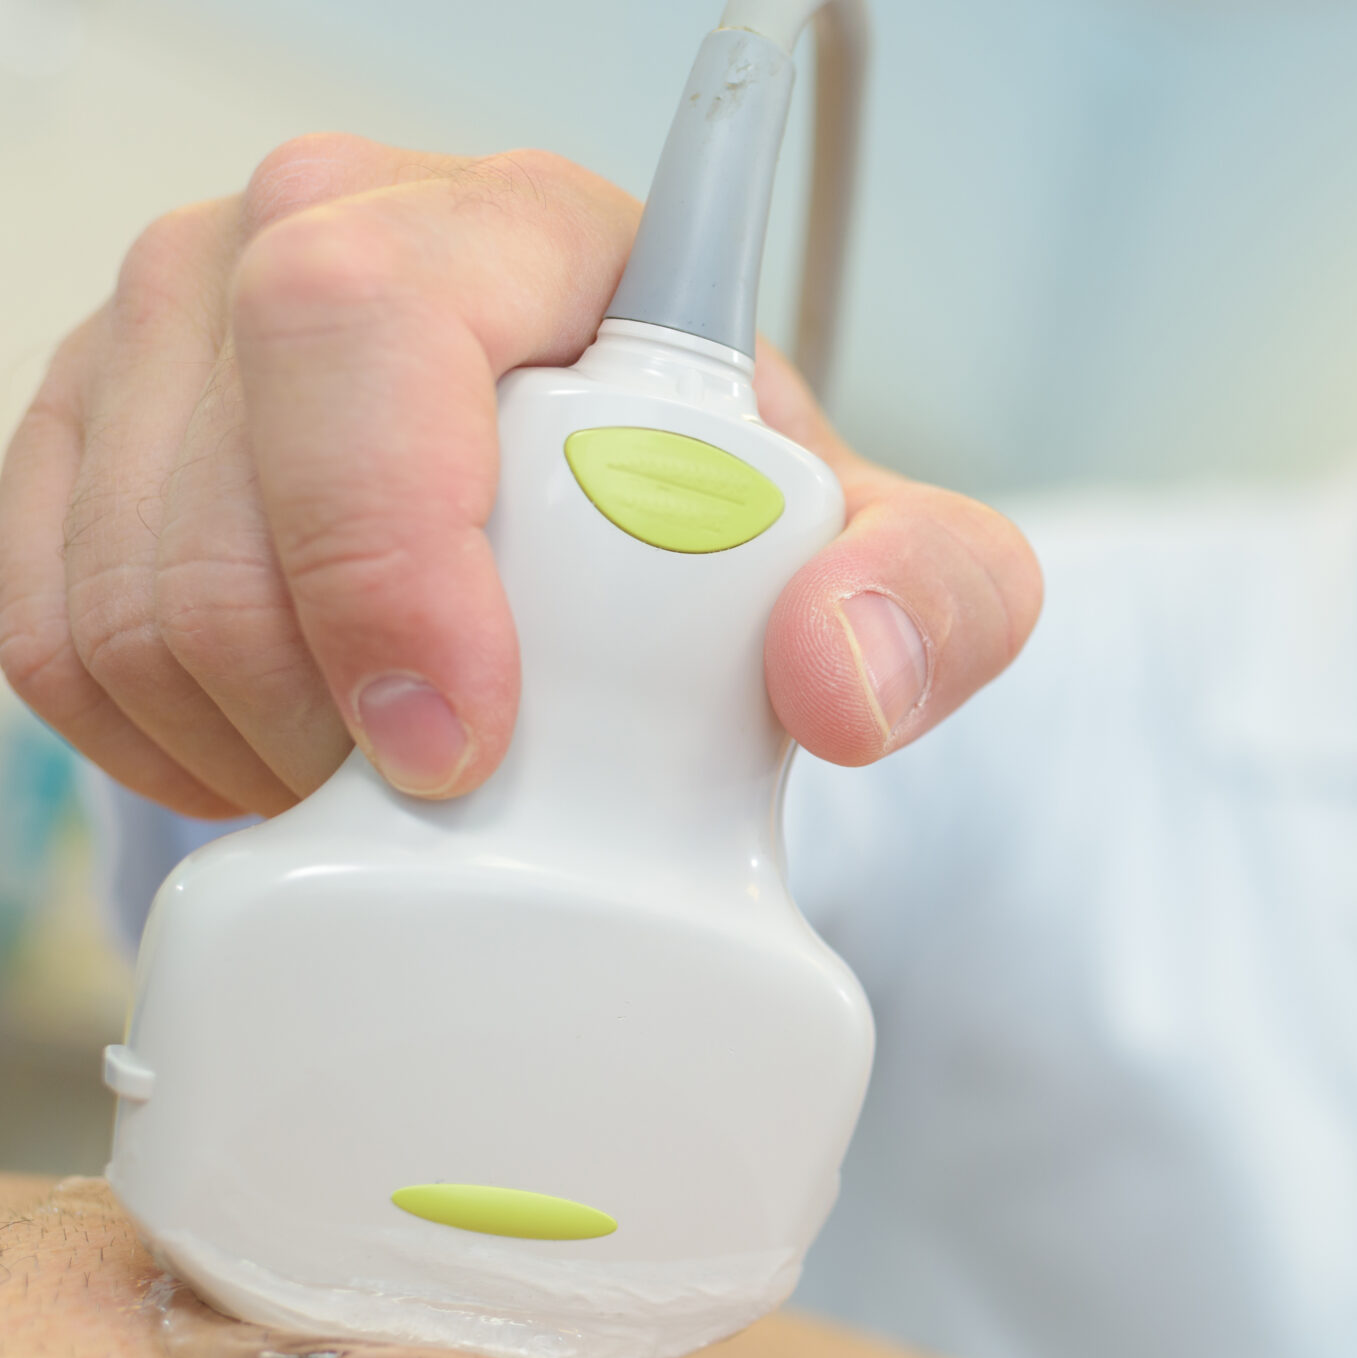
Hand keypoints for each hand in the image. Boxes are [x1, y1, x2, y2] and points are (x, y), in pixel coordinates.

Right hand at [0, 134, 1040, 817]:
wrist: (632, 550)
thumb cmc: (742, 533)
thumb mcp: (899, 558)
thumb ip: (932, 601)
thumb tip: (841, 684)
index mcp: (518, 230)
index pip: (368, 328)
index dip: (384, 547)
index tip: (462, 744)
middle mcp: (310, 243)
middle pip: (222, 500)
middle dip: (328, 707)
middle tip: (457, 791)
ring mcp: (170, 339)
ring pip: (120, 595)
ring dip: (258, 747)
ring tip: (395, 777)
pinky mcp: (84, 451)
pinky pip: (48, 637)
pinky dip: (166, 749)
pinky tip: (295, 756)